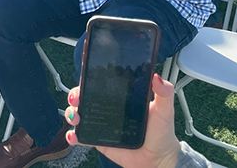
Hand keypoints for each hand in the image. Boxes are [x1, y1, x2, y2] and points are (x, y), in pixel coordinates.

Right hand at [65, 74, 181, 167]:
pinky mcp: (99, 141)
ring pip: (79, 114)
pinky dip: (73, 136)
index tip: (84, 79)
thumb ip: (164, 93)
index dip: (88, 79)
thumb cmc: (162, 133)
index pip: (99, 83)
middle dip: (75, 95)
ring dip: (71, 113)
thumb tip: (157, 78)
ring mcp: (101, 124)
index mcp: (120, 97)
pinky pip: (81, 137)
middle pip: (84, 97)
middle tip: (76, 99)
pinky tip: (74, 136)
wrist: (159, 159)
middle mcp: (108, 109)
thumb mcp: (164, 110)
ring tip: (76, 118)